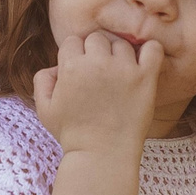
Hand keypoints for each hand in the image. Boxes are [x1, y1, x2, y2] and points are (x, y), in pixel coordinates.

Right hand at [32, 31, 161, 155]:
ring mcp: (123, 69)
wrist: (101, 155)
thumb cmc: (73, 133)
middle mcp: (96, 63)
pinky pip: (153, 48)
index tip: (82, 72)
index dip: (76, 56)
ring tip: (119, 78)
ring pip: (122, 44)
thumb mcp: (45, 108)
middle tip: (100, 75)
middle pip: (97, 39)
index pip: (74, 41)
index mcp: (70, 67)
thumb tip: (57, 65)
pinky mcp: (145, 78)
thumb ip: (43, 80)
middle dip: (96, 53)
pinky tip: (143, 64)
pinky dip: (150, 51)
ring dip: (120, 56)